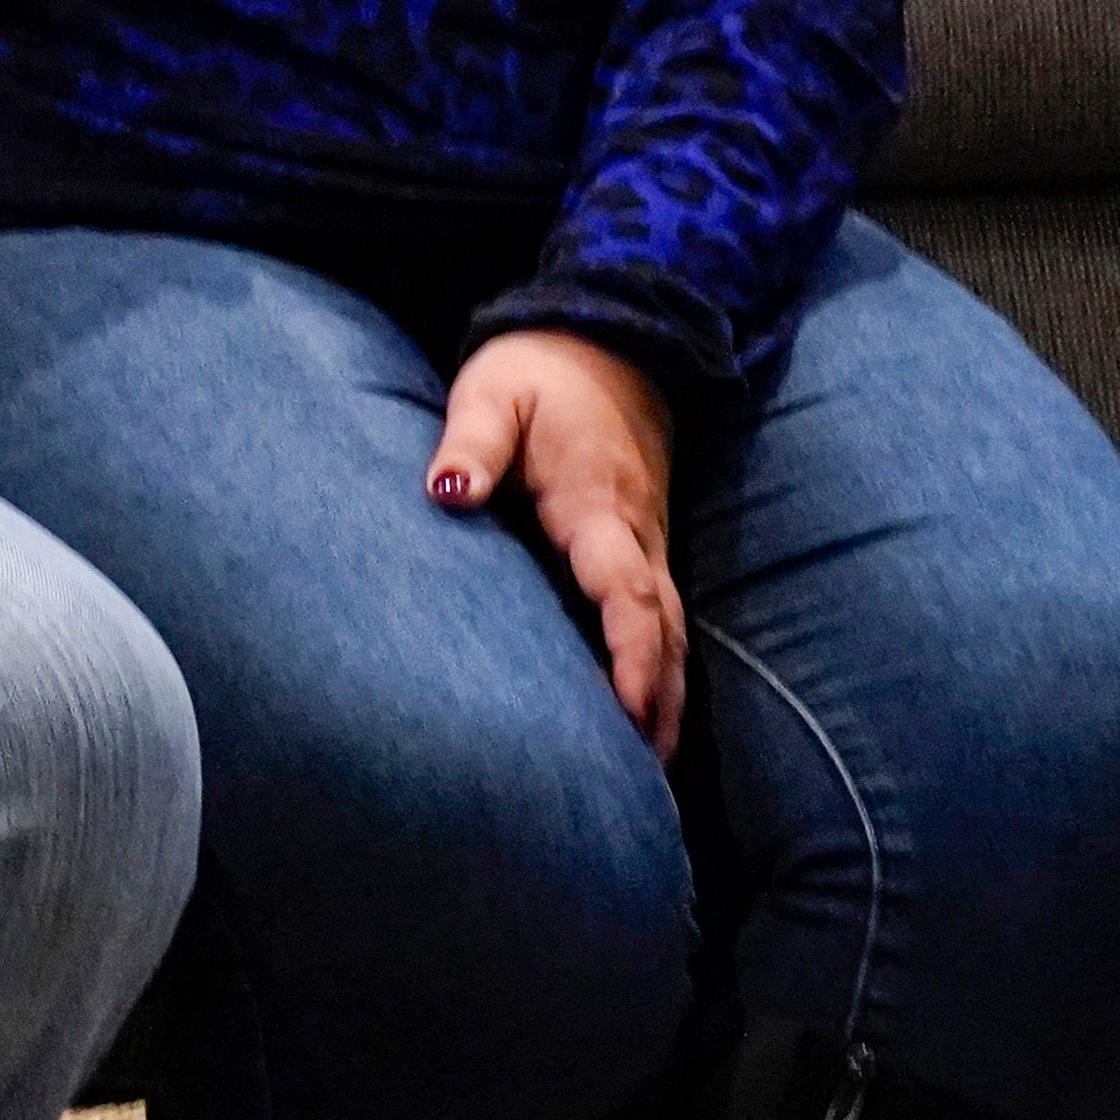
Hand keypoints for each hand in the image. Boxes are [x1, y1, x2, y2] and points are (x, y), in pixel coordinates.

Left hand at [432, 331, 683, 756]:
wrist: (609, 339)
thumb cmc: (539, 370)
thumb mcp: (493, 393)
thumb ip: (470, 444)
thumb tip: (447, 493)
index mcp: (598, 503)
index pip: (625, 590)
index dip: (630, 654)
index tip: (627, 711)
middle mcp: (637, 533)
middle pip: (663, 630)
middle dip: (659, 702)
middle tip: (645, 780)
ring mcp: (650, 541)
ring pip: (672, 631)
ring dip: (668, 697)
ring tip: (653, 773)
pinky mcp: (645, 545)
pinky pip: (662, 616)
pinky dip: (663, 669)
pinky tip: (648, 715)